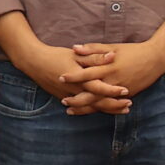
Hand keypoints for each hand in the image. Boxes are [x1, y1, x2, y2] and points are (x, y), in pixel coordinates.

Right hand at [13, 43, 130, 114]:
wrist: (34, 63)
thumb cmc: (57, 56)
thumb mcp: (77, 55)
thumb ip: (95, 57)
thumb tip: (112, 56)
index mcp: (79, 78)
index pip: (98, 87)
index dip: (112, 90)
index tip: (126, 91)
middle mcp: (74, 90)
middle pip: (97, 101)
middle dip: (114, 104)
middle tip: (130, 104)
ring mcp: (69, 96)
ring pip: (91, 107)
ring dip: (108, 109)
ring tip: (123, 110)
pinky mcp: (65, 98)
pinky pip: (83, 107)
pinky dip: (95, 109)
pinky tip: (107, 110)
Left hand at [68, 41, 164, 109]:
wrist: (156, 58)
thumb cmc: (134, 50)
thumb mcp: (113, 47)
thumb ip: (93, 49)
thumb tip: (75, 48)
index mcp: (109, 67)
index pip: (87, 73)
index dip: (73, 76)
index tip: (60, 78)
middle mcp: (114, 80)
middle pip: (91, 94)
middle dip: (76, 99)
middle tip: (62, 101)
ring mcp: (121, 90)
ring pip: (100, 103)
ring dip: (84, 108)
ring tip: (71, 110)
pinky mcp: (128, 94)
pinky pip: (111, 104)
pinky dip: (99, 109)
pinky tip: (89, 111)